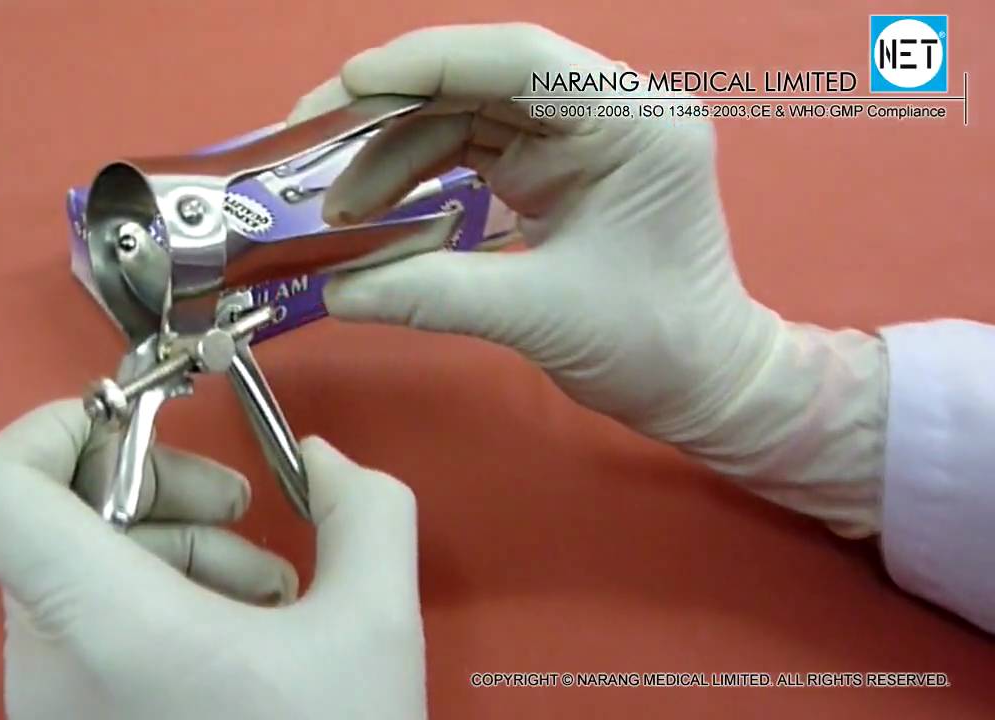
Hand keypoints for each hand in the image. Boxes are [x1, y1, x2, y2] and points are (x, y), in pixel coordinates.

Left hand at [0, 401, 425, 719]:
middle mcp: (46, 665)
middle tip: (241, 506)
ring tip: (270, 582)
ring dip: (174, 546)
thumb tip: (319, 459)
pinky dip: (160, 599)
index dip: (51, 425)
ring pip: (79, 570)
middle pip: (52, 517)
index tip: (145, 417)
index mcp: (101, 624)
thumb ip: (364, 507)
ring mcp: (49, 706)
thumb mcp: (378, 625)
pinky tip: (247, 624)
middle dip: (155, 487)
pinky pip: (90, 625)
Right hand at [290, 23, 887, 536]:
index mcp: (630, 121)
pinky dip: (419, 173)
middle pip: (480, 79)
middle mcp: (606, 110)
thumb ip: (431, 294)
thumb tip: (333, 290)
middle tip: (311, 140)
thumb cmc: (652, 345)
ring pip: (467, 113)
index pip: (519, 59)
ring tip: (337, 203)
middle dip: (391, 110)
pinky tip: (373, 204)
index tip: (347, 85)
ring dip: (395, 150)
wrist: (702, 384)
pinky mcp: (556, 166)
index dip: (427, 63)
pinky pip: (473, 148)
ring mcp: (579, 136)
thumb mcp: (537, 316)